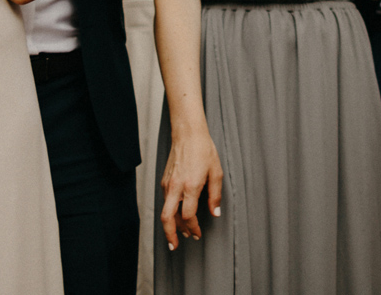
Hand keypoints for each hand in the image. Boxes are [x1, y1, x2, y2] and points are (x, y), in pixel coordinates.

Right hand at [158, 126, 222, 249]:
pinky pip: (165, 202)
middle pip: (167, 218)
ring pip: (165, 212)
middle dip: (171, 235)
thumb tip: (215, 213)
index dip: (193, 227)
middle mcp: (176, 188)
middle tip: (176, 246)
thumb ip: (215, 195)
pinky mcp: (164, 182)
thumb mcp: (216, 172)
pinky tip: (177, 217)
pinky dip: (169, 213)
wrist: (188, 135)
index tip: (198, 233)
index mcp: (191, 186)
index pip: (188, 215)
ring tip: (179, 235)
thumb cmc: (204, 151)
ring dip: (171, 226)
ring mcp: (167, 185)